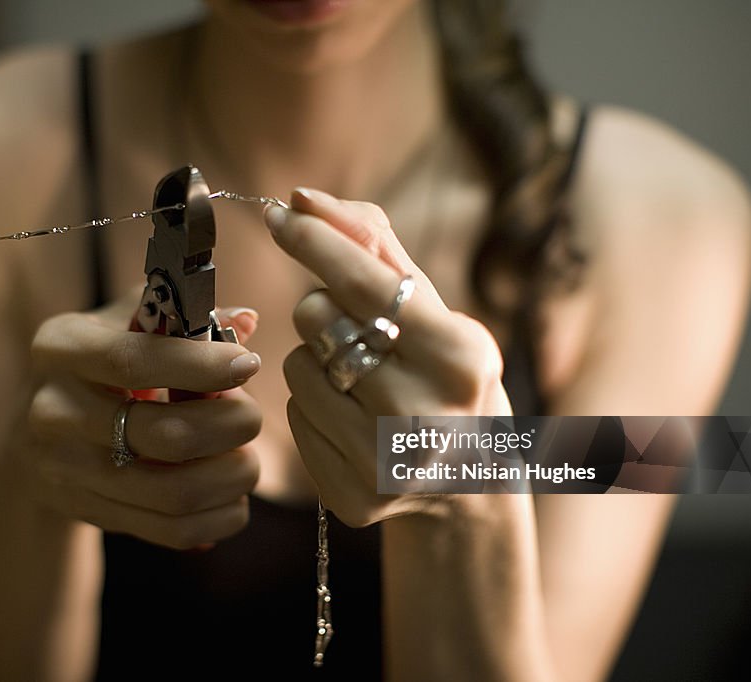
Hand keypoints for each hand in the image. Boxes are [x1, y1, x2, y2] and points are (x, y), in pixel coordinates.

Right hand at [25, 288, 262, 548]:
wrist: (39, 434)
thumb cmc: (103, 364)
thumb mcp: (127, 324)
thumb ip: (185, 315)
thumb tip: (245, 321)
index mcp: (60, 348)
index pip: (132, 362)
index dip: (200, 366)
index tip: (249, 364)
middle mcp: (52, 411)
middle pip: (164, 435)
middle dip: (230, 425)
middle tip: (251, 417)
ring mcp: (64, 470)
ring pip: (174, 492)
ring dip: (232, 477)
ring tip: (247, 459)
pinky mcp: (87, 514)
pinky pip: (171, 530)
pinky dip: (219, 516)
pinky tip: (232, 496)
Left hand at [266, 188, 512, 527]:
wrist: (470, 480)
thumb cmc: (444, 373)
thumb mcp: (434, 308)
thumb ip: (374, 246)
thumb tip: (303, 198)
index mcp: (462, 358)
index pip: (364, 282)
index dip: (315, 241)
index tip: (280, 213)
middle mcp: (427, 414)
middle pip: (316, 318)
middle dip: (325, 311)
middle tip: (361, 331)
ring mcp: (388, 463)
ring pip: (297, 368)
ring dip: (317, 362)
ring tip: (364, 383)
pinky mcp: (355, 498)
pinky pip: (293, 418)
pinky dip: (314, 407)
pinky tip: (354, 422)